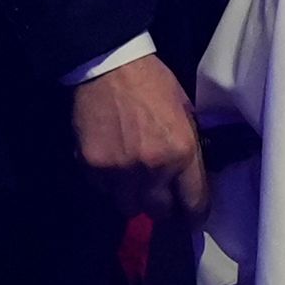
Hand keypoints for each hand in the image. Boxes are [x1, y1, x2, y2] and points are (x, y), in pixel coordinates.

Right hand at [71, 55, 208, 223]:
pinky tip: (110, 164)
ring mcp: (119, 169)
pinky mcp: (91, 164)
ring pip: (127, 205)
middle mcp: (152, 168)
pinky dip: (106, 183)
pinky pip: (101, 188)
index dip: (193, 216)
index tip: (191, 219)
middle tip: (159, 197)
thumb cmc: (153, 84)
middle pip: (158, 212)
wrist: (108, 65)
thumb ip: (190, 149)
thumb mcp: (187, 115)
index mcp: (183, 154)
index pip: (193, 204)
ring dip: (131, 197)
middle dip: (160, 207)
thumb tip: (193, 177)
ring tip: (132, 181)